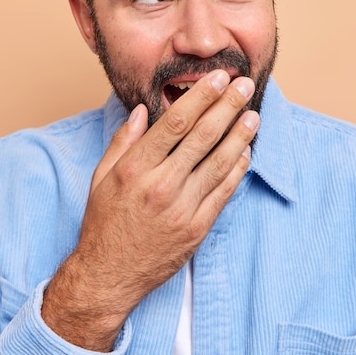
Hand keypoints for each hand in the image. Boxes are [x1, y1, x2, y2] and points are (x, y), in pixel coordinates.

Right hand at [42, 70, 258, 350]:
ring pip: (220, 163)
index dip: (201, 97)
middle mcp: (161, 185)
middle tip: (244, 86)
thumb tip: (139, 110)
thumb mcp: (101, 178)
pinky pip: (224, 193)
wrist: (109, 275)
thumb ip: (122, 142)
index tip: (218, 79)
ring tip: (254, 116)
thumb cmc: (104, 223)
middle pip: (203, 137)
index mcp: (135, 168)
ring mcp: (183, 208)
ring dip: (240, 136)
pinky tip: (246, 152)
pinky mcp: (198, 229)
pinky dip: (237, 170)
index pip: (176, 123)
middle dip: (227, 107)